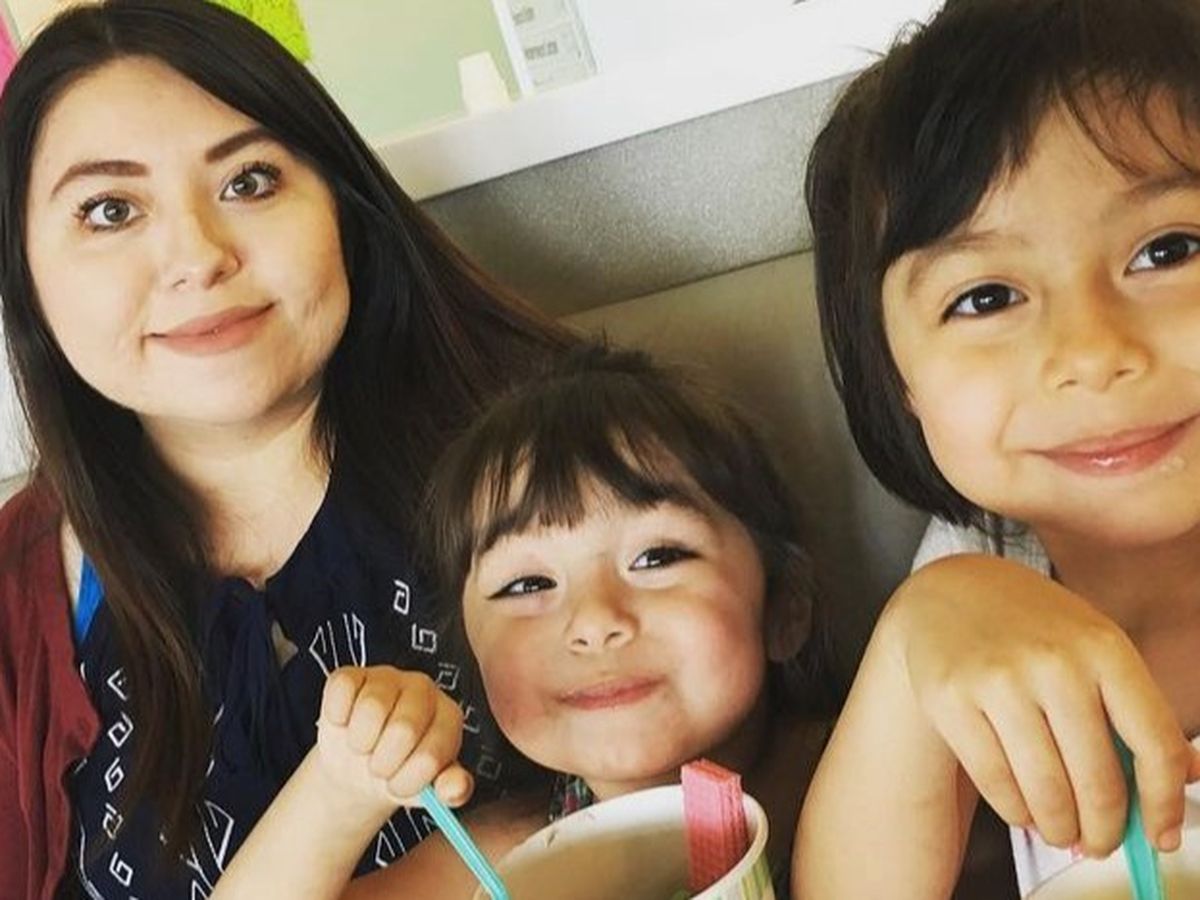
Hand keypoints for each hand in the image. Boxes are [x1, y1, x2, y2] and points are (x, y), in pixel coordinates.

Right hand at [316, 666, 473, 813]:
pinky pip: (343, 690)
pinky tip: (346, 725)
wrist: (358, 765)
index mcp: (449, 717)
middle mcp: (424, 689)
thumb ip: (450, 789)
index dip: (406, 782)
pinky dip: (338, 717)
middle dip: (383, 764)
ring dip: (360, 743)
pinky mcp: (353, 674)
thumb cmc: (399, 771)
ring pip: (372, 708)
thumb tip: (456, 788)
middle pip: (403, 730)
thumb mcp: (427, 788)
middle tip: (379, 767)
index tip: (398, 784)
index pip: (431, 756)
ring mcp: (388, 676)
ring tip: (364, 747)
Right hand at [885, 554, 1199, 857]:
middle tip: (1099, 843)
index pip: (1156, 744)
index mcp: (1103, 647)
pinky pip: (996, 782)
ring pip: (1045, 791)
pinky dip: (1016, 811)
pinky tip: (1023, 808)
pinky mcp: (949, 699)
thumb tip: (1185, 777)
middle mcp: (1053, 662)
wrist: (951, 589)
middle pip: (1098, 781)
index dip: (1163, 803)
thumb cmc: (1032, 626)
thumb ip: (1137, 707)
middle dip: (1104, 830)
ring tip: (1061, 831)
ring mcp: (997, 680)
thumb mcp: (1094, 646)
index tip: (1159, 834)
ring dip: (1059, 829)